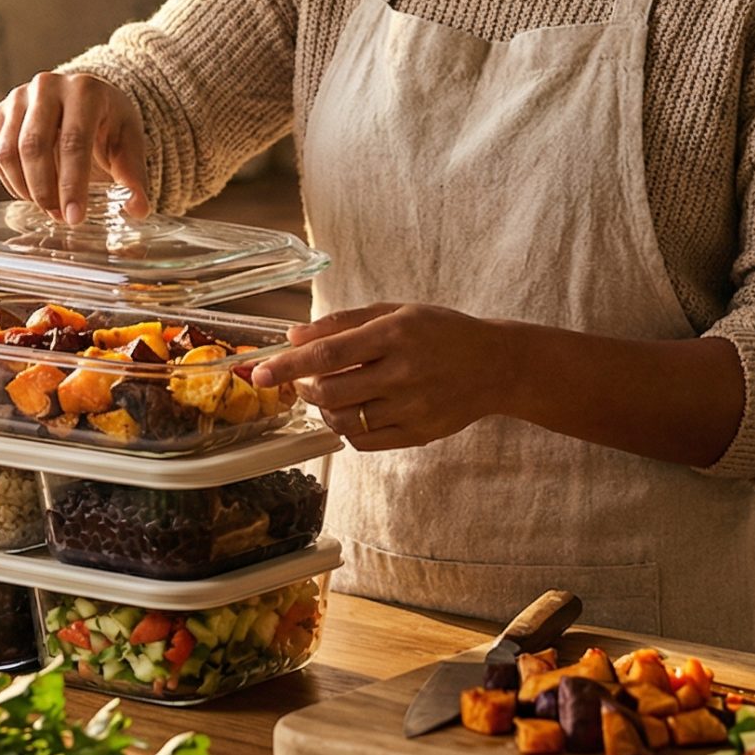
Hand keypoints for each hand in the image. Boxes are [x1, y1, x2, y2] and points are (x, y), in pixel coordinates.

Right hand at [0, 72, 149, 223]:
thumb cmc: (108, 122)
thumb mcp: (128, 143)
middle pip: (34, 146)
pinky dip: (12, 182)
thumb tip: (138, 209)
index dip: (72, 184)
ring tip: (48, 208)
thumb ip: (134, 176)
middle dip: (45, 190)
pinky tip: (32, 193)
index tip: (74, 217)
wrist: (84, 99)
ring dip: (26, 189)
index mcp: (85, 90)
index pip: (74, 142)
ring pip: (9, 152)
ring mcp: (19, 96)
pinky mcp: (2, 111)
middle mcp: (48, 86)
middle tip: (59, 218)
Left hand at [249, 303, 527, 450]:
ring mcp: (411, 408)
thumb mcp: (396, 311)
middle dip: (302, 388)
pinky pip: (365, 442)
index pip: (328, 353)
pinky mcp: (418, 434)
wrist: (496, 365)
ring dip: (322, 409)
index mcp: (395, 335)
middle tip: (300, 380)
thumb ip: (343, 322)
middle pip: (331, 391)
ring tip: (325, 394)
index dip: (287, 365)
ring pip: (345, 420)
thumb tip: (293, 336)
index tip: (258, 373)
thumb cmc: (441, 332)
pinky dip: (346, 429)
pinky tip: (349, 412)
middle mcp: (403, 373)